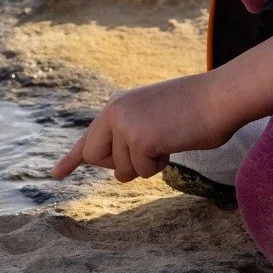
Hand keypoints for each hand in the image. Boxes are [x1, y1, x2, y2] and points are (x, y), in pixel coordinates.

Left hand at [50, 71, 235, 182]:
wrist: (218, 97)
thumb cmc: (195, 111)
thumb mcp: (153, 118)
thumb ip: (131, 137)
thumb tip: (119, 172)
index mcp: (117, 106)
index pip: (89, 138)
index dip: (71, 159)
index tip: (54, 174)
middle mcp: (114, 112)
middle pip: (98, 159)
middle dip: (121, 164)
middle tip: (150, 147)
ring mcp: (124, 125)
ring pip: (124, 170)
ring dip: (148, 164)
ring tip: (168, 138)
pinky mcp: (139, 139)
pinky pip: (144, 171)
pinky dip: (160, 165)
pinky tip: (173, 142)